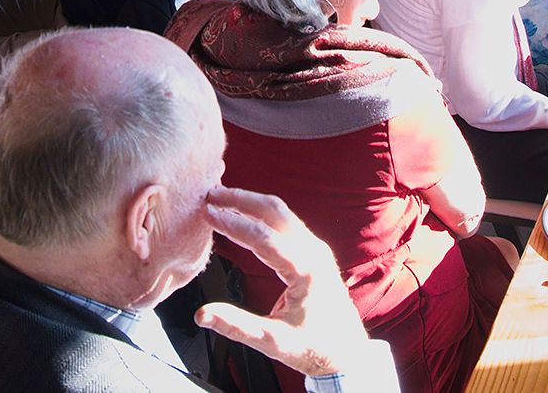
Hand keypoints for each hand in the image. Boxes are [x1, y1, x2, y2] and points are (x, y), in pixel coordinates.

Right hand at [196, 187, 374, 377]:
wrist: (346, 352)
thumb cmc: (312, 348)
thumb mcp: (273, 342)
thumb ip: (236, 326)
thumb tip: (201, 315)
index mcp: (306, 271)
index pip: (263, 238)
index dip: (233, 224)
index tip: (208, 213)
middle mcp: (314, 252)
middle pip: (275, 212)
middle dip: (241, 200)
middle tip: (210, 195)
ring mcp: (316, 248)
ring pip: (281, 213)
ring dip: (251, 202)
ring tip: (221, 198)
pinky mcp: (314, 250)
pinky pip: (286, 222)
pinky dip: (262, 212)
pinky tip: (244, 213)